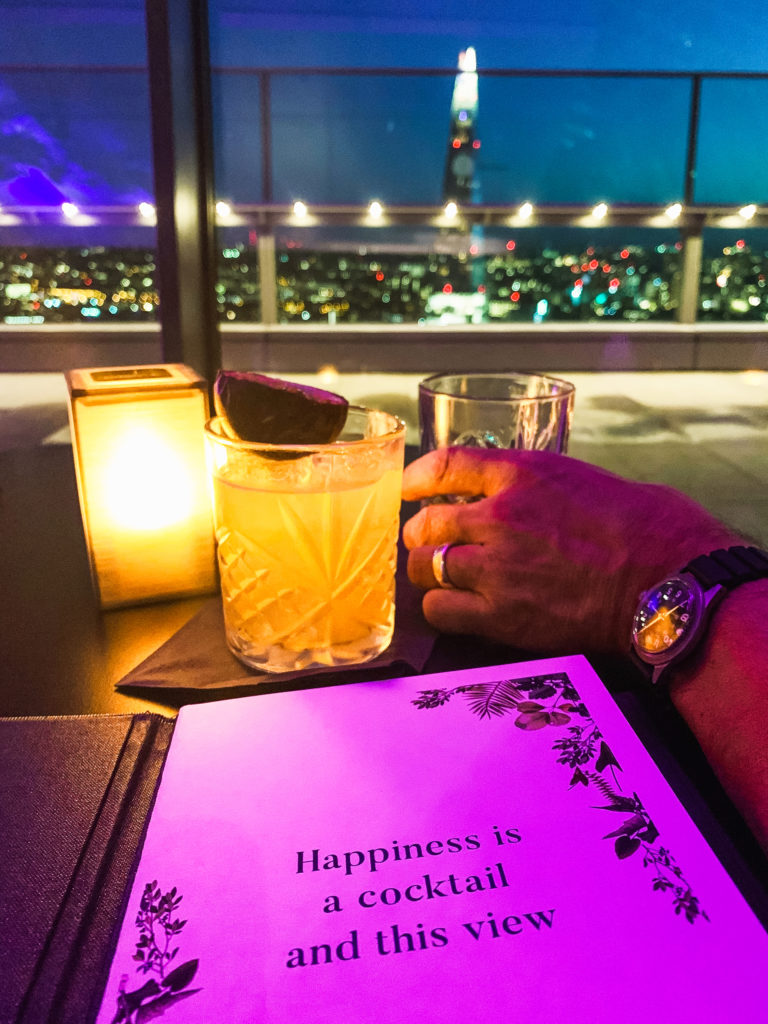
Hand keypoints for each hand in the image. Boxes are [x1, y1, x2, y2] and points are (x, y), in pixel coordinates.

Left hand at [402, 447, 741, 654]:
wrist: (664, 577)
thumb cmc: (637, 526)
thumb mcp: (577, 479)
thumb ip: (528, 486)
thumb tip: (496, 498)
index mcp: (522, 474)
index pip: (446, 465)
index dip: (417, 479)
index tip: (407, 488)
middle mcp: (500, 515)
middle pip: (427, 522)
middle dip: (421, 533)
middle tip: (426, 543)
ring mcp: (497, 566)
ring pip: (427, 566)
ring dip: (428, 571)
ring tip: (438, 576)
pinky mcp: (502, 614)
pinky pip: (441, 609)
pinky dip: (441, 607)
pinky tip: (454, 606)